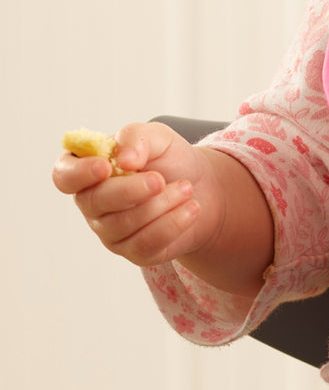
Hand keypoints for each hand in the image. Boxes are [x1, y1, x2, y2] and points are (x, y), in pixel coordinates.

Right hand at [52, 121, 214, 266]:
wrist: (204, 187)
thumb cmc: (170, 160)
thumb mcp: (158, 137)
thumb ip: (137, 137)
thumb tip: (123, 159)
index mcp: (90, 170)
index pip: (64, 176)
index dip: (79, 173)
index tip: (105, 166)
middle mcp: (93, 203)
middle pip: (94, 202)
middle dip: (130, 191)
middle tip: (160, 180)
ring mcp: (110, 231)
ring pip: (122, 224)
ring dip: (160, 204)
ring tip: (186, 188)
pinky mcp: (134, 251)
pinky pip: (146, 244)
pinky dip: (173, 224)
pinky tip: (191, 208)